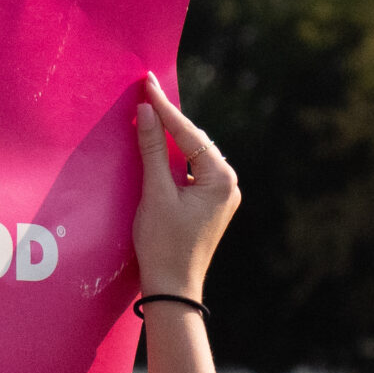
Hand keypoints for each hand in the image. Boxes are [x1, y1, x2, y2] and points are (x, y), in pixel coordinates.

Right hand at [132, 73, 238, 300]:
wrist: (172, 289)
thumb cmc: (163, 244)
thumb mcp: (155, 193)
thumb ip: (152, 149)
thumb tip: (148, 111)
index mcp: (220, 178)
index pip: (189, 133)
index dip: (166, 108)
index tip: (148, 83)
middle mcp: (227, 183)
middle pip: (195, 141)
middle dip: (170, 120)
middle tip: (146, 94)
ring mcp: (220, 195)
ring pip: (192, 155)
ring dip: (170, 138)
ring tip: (148, 115)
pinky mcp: (209, 205)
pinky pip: (190, 170)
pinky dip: (172, 158)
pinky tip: (156, 148)